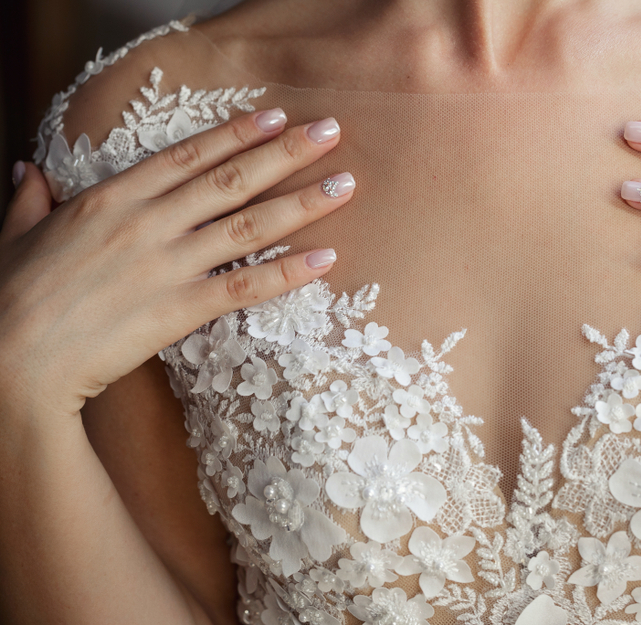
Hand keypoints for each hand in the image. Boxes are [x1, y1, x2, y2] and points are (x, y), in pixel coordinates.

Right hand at [0, 110, 353, 418]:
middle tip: (330, 133)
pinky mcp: (180, 309)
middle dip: (285, 153)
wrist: (15, 360)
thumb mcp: (16, 236)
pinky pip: (246, 285)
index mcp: (111, 199)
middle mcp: (147, 223)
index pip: (188, 156)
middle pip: (231, 180)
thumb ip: (31, 199)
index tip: (275, 117)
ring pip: (248, 225)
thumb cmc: (12, 298)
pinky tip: (325, 258)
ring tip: (345, 185)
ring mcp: (167, 265)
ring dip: (303, 203)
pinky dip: (288, 272)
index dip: (236, 134)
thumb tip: (29, 170)